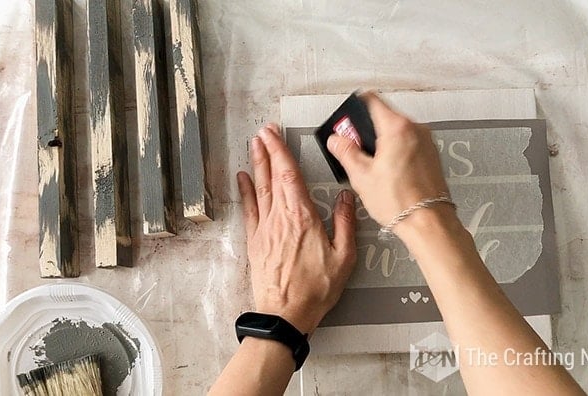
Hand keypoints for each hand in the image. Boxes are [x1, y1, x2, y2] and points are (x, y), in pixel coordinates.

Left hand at [237, 124, 356, 334]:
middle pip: (272, 176)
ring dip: (257, 165)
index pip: (289, 175)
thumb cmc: (316, 289)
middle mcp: (280, 217)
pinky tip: (243, 178)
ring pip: (260, 188)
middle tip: (263, 131)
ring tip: (254, 145)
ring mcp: (265, 228)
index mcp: (303, 217)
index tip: (274, 134)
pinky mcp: (256, 242)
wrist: (285, 314)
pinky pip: (249, 210)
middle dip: (267, 150)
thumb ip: (344, 223)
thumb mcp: (344, 257)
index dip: (281, 151)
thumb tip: (344, 196)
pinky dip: (246, 192)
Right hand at [326, 92, 450, 226]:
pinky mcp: (432, 155)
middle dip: (367, 129)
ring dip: (381, 141)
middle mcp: (416, 130)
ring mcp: (426, 142)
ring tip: (370, 163)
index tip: (347, 117)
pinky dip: (396, 150)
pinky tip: (388, 171)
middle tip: (353, 146)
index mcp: (397, 128)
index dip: (355, 106)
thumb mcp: (361, 176)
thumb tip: (337, 141)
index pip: (372, 100)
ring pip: (397, 131)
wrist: (428, 222)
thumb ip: (345, 152)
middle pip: (385, 116)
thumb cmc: (401, 202)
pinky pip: (409, 143)